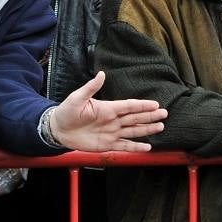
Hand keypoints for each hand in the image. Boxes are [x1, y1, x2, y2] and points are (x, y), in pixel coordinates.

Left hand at [48, 72, 166, 152]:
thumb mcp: (77, 98)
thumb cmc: (67, 111)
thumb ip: (90, 88)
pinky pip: (124, 146)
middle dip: (150, 116)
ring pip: (133, 131)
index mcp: (108, 108)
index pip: (129, 106)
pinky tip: (147, 147)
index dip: (142, 105)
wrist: (58, 129)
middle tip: (164, 113)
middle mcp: (113, 120)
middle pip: (135, 118)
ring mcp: (111, 133)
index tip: (155, 104)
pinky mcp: (107, 145)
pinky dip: (136, 147)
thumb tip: (101, 74)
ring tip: (160, 127)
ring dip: (147, 129)